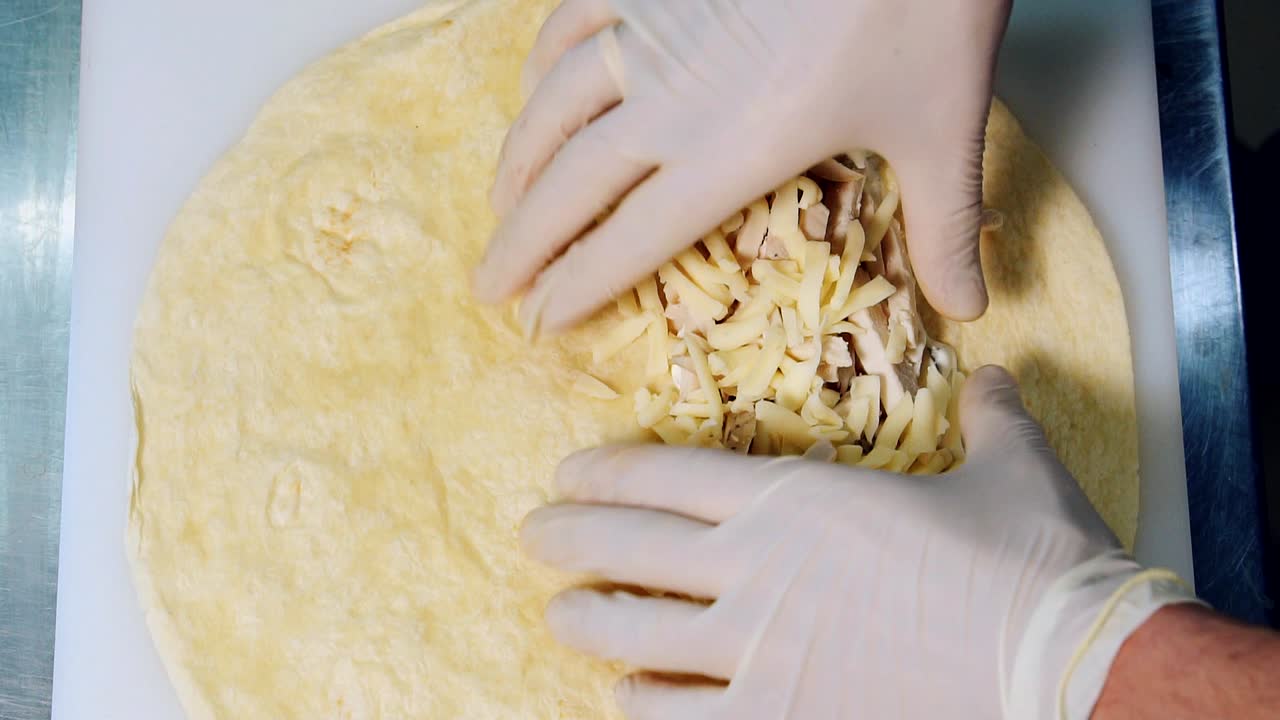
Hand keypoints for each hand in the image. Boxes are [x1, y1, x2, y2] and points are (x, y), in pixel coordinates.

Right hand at [474, 0, 1013, 332]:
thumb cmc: (925, 9)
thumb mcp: (943, 128)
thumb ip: (943, 227)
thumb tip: (969, 308)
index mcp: (734, 150)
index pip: (634, 238)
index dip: (579, 285)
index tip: (538, 321)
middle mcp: (673, 98)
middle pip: (571, 184)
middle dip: (522, 244)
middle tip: (486, 287)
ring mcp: (652, 28)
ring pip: (555, 106)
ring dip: (516, 162)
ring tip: (495, 205)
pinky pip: (571, 22)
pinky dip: (541, 64)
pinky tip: (533, 88)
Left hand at [521, 367, 1197, 718]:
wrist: (1066, 666)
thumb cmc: (1035, 562)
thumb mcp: (1015, 467)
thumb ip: (991, 415)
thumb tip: (996, 375)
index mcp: (797, 501)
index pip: (668, 476)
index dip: (606, 473)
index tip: (567, 474)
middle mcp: (758, 572)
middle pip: (630, 548)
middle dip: (569, 538)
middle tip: (533, 534)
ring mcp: (760, 655)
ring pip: (634, 635)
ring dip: (587, 622)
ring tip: (559, 615)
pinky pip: (681, 718)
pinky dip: (644, 704)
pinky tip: (628, 698)